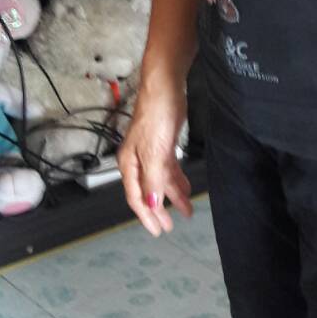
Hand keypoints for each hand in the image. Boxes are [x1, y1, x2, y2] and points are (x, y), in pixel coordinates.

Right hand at [116, 78, 193, 235]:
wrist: (166, 87)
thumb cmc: (156, 115)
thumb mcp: (156, 151)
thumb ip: (153, 179)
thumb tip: (151, 204)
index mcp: (130, 163)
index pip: (136, 197)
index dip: (146, 215)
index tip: (158, 230)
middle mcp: (138, 160)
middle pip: (147, 192)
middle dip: (158, 210)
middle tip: (170, 226)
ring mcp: (150, 152)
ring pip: (160, 181)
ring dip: (172, 196)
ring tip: (186, 210)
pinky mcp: (163, 144)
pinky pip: (168, 169)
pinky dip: (176, 180)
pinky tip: (185, 189)